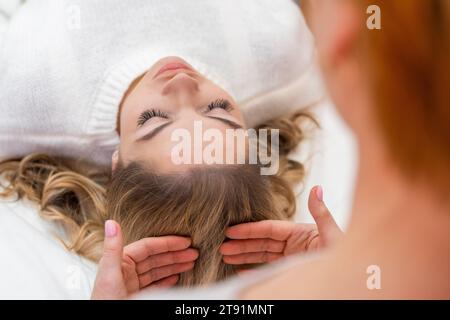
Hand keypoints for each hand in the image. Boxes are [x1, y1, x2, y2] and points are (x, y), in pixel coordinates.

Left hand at [91, 221, 197, 299]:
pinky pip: (154, 285)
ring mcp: (132, 285)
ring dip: (174, 266)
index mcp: (120, 261)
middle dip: (175, 254)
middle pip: (155, 258)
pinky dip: (166, 281)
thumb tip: (111, 222)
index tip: (186, 241)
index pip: (149, 247)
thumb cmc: (106, 301)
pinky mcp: (136, 296)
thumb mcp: (109, 273)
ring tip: (191, 263)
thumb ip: (112, 248)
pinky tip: (176, 278)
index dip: (168, 243)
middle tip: (194, 253)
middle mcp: (126, 271)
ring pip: (157, 271)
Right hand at [220, 186, 342, 264]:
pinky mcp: (291, 271)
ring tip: (225, 256)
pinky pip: (269, 270)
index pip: (269, 230)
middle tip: (221, 245)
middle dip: (241, 244)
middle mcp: (293, 245)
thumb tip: (316, 188)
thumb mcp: (333, 234)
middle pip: (262, 242)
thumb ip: (322, 213)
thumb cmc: (345, 256)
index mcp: (300, 233)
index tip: (232, 230)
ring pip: (262, 255)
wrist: (351, 279)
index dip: (250, 230)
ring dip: (244, 256)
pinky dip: (255, 270)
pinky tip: (241, 271)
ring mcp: (291, 259)